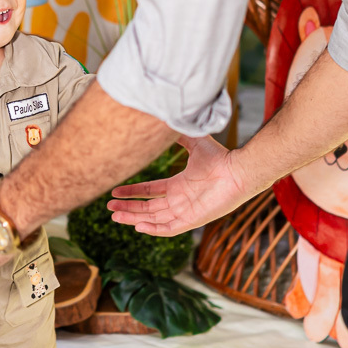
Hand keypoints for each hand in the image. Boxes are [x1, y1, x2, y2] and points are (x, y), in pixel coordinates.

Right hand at [108, 136, 252, 235]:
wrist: (238, 171)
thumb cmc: (220, 157)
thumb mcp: (194, 142)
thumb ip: (180, 134)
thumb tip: (166, 117)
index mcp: (178, 186)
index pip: (149, 192)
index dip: (132, 193)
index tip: (115, 192)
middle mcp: (180, 200)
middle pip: (147, 208)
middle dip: (128, 209)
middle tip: (109, 208)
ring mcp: (186, 212)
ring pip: (154, 219)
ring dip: (134, 219)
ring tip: (115, 217)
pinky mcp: (192, 220)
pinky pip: (169, 229)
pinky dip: (153, 229)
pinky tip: (138, 227)